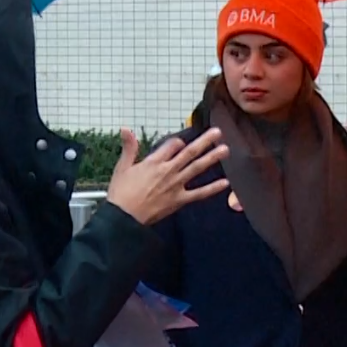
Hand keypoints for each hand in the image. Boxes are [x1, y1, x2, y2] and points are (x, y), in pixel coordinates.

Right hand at [106, 128, 229, 225]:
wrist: (123, 217)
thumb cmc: (121, 193)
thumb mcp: (122, 167)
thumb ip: (129, 147)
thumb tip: (126, 129)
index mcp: (154, 162)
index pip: (172, 145)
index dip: (178, 141)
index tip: (182, 141)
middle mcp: (168, 171)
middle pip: (189, 152)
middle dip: (205, 141)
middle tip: (218, 132)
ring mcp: (176, 185)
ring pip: (197, 168)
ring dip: (212, 158)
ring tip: (225, 149)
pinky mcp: (179, 200)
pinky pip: (199, 193)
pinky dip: (212, 188)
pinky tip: (225, 183)